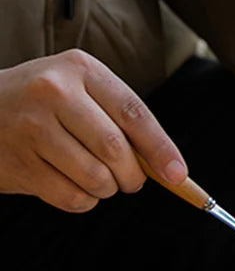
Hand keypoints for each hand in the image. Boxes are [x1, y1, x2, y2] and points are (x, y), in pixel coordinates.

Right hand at [0, 49, 186, 211]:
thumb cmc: (46, 105)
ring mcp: (32, 127)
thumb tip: (172, 171)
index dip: (161, 149)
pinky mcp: (19, 162)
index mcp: (80, 69)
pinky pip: (73, 198)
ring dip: (107, 190)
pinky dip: (84, 200)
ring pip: (97, 179)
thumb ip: (124, 122)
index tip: (178, 175)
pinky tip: (71, 183)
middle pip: (116, 150)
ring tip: (96, 178)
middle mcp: (53, 91)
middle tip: (129, 180)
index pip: (134, 113)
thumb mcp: (83, 93)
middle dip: (132, 176)